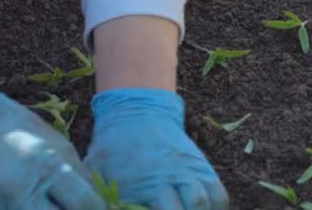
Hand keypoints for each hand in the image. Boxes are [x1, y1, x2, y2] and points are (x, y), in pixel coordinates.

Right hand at [0, 73, 104, 209]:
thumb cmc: (26, 133)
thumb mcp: (60, 147)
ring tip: (44, 200)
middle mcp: (20, 188)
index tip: (98, 208)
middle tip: (68, 205)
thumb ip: (81, 179)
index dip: (97, 209)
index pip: (84, 205)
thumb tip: (101, 205)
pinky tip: (24, 202)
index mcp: (46, 166)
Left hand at [85, 88, 228, 209]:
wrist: (136, 112)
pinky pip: (220, 195)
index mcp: (144, 184)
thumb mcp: (96, 172)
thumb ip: (101, 197)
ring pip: (209, 203)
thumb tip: (92, 206)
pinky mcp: (202, 167)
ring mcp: (190, 172)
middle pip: (193, 209)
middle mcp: (171, 178)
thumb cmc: (112, 148)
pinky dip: (215, 207)